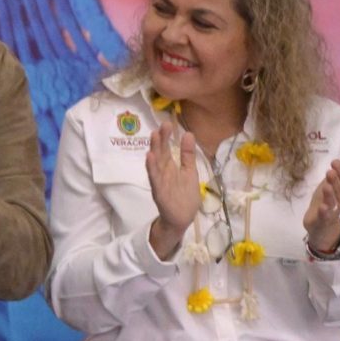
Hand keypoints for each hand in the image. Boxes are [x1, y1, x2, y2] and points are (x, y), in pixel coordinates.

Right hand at [144, 120, 202, 257]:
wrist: (182, 218)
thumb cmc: (185, 195)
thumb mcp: (189, 171)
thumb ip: (187, 155)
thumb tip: (188, 134)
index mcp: (170, 167)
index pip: (167, 149)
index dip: (166, 137)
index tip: (167, 123)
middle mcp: (162, 172)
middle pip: (160, 153)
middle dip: (160, 140)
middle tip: (162, 125)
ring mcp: (160, 181)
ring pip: (156, 163)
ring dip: (154, 150)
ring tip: (154, 136)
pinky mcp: (159, 192)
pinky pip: (154, 178)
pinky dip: (151, 168)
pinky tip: (150, 157)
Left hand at [304, 141, 339, 255]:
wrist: (321, 224)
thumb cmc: (329, 198)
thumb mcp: (335, 180)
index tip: (335, 161)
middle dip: (337, 180)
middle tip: (331, 169)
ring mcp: (333, 210)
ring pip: (334, 201)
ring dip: (331, 193)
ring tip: (326, 185)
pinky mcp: (323, 219)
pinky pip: (326, 215)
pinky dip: (325, 211)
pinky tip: (322, 207)